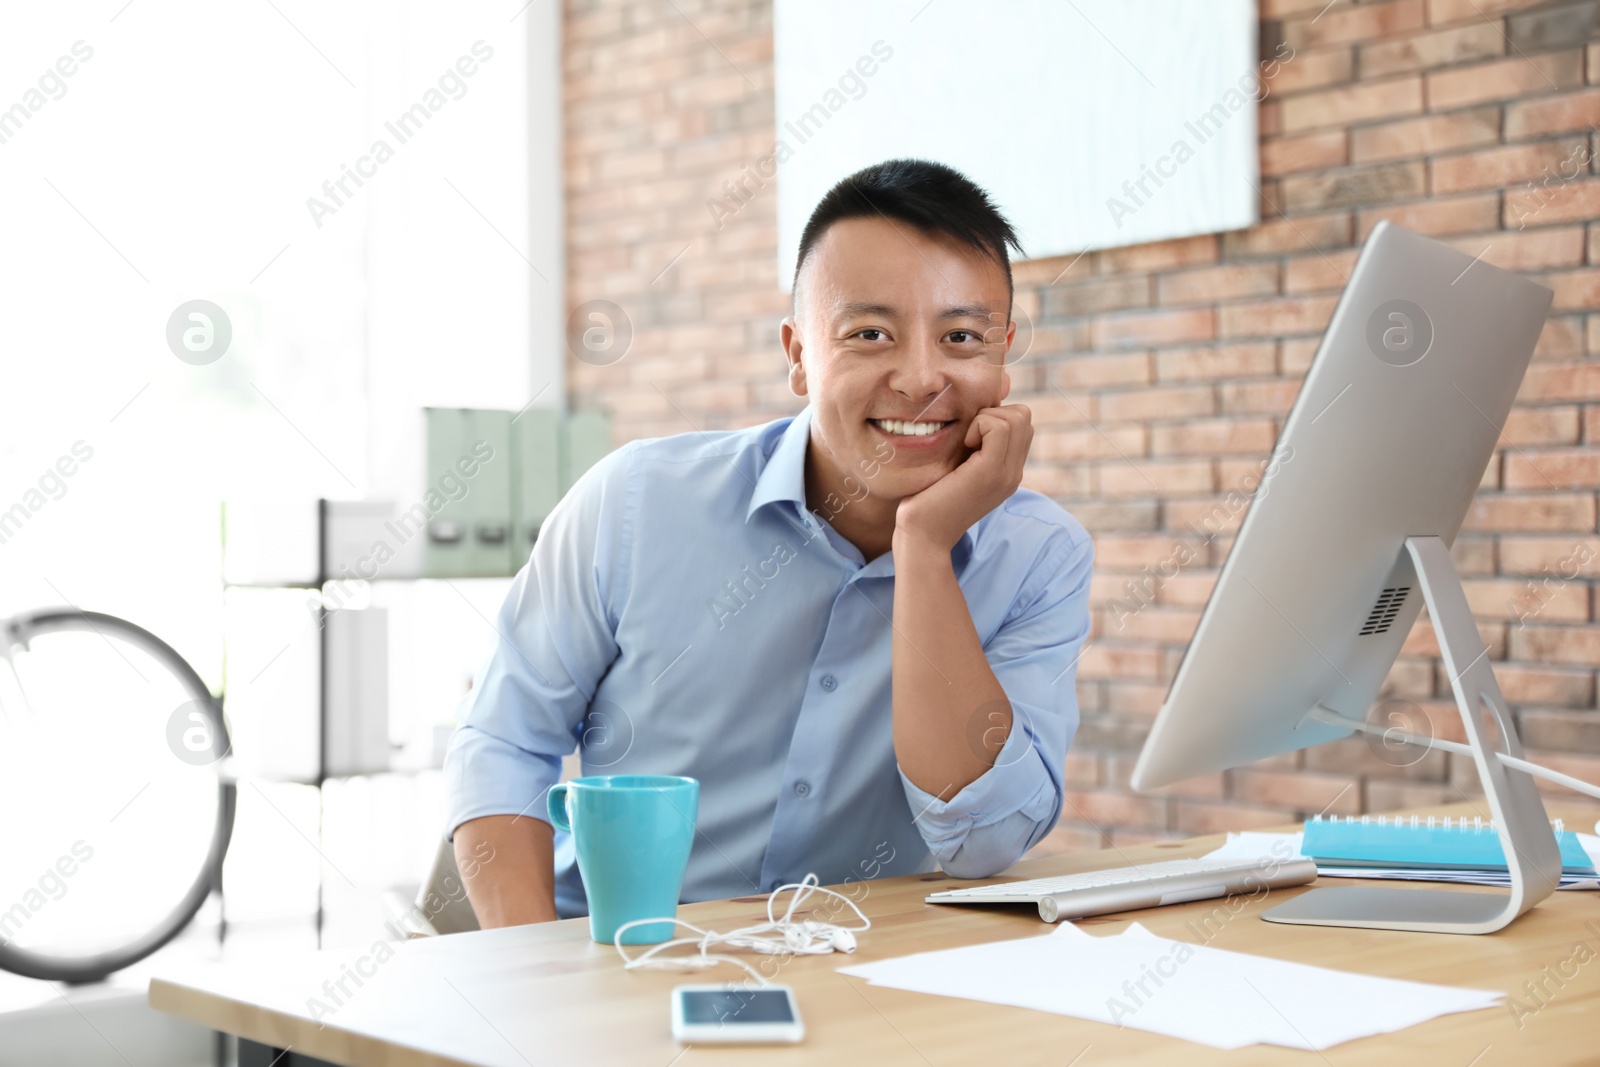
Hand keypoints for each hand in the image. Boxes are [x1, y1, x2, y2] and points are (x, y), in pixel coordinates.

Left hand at [894, 403, 1032, 552]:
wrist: (924, 535)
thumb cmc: (928, 499)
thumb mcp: (957, 468)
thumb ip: (972, 448)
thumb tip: (971, 414)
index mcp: (1007, 471)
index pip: (1022, 424)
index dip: (995, 417)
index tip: (969, 436)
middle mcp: (1013, 473)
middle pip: (1024, 416)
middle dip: (993, 412)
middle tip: (968, 436)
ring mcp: (1007, 473)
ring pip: (1018, 417)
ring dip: (986, 418)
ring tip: (966, 442)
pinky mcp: (991, 472)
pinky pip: (999, 427)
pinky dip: (979, 424)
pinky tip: (964, 445)